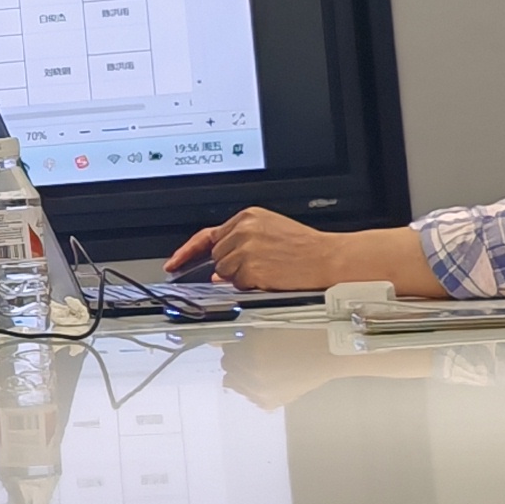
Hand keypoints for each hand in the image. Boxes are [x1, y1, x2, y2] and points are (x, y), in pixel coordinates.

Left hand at [190, 211, 433, 296]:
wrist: (331, 258)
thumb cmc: (307, 249)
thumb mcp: (271, 234)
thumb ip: (240, 246)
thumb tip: (217, 272)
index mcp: (248, 216)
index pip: (207, 235)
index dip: (187, 252)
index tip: (173, 263)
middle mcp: (243, 229)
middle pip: (217, 258)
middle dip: (231, 268)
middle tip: (261, 267)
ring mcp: (245, 248)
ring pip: (224, 274)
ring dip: (242, 279)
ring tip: (270, 270)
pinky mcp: (250, 267)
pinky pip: (237, 286)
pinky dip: (251, 287)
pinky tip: (271, 278)